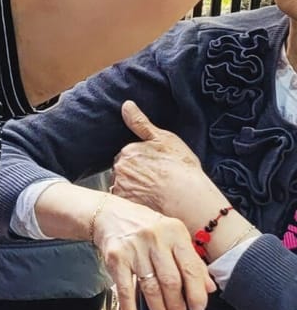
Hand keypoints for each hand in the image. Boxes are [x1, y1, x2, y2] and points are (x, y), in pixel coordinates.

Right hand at [90, 192, 211, 309]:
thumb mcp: (173, 237)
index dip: (196, 293)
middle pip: (170, 280)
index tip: (198, 309)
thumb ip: (192, 260)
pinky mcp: (115, 257)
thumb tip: (209, 288)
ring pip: (150, 287)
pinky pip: (124, 287)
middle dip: (177, 304)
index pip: (191, 269)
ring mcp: (134, 248)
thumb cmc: (148, 229)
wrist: (109, 214)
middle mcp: (155, 239)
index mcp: (175, 233)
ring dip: (158, 308)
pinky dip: (129, 305)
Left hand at [110, 101, 228, 228]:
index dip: (141, 162)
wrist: (189, 198)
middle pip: (123, 171)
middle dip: (134, 175)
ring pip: (123, 186)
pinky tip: (148, 203)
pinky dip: (133, 203)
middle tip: (155, 181)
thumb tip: (126, 105)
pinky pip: (123, 203)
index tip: (154, 168)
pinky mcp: (124, 204)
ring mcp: (120, 187)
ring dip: (133, 189)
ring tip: (153, 194)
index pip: (127, 156)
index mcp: (128, 151)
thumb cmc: (181, 168)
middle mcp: (120, 168)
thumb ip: (141, 122)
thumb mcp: (164, 139)